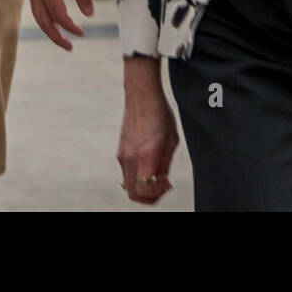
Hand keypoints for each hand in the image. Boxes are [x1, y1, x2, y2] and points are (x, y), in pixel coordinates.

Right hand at [27, 0, 92, 49]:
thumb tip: (89, 15)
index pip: (59, 17)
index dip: (71, 28)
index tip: (81, 33)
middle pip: (44, 21)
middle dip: (56, 37)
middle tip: (69, 47)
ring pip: (37, 14)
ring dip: (49, 28)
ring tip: (61, 37)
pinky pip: (35, 5)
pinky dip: (44, 16)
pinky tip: (54, 17)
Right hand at [118, 78, 178, 203]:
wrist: (141, 95)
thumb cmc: (160, 114)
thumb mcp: (171, 140)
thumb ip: (165, 165)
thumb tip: (162, 183)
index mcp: (145, 155)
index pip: (144, 190)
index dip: (157, 194)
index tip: (166, 185)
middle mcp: (130, 158)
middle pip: (133, 193)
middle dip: (149, 196)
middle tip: (162, 186)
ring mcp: (122, 155)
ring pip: (129, 185)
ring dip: (143, 187)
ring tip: (158, 175)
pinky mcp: (120, 151)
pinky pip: (127, 173)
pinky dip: (138, 177)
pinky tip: (150, 166)